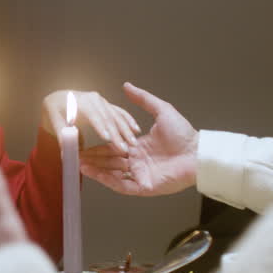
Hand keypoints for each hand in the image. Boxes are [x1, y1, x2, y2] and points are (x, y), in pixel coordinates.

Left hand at [41, 89, 140, 152]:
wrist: (60, 98)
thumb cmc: (56, 110)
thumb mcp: (54, 121)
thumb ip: (61, 135)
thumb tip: (65, 152)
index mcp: (81, 102)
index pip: (93, 115)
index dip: (100, 126)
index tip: (107, 138)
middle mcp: (94, 99)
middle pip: (108, 118)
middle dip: (117, 133)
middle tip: (124, 148)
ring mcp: (103, 101)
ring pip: (117, 116)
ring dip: (126, 129)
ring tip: (133, 143)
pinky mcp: (108, 105)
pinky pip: (120, 112)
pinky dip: (129, 120)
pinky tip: (136, 129)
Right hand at [79, 82, 198, 195]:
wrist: (198, 152)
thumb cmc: (184, 134)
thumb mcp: (161, 111)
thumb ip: (143, 99)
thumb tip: (127, 86)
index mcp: (139, 147)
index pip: (113, 147)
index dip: (98, 145)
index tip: (84, 141)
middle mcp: (137, 162)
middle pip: (109, 161)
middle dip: (91, 158)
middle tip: (74, 153)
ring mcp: (140, 175)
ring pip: (111, 173)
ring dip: (95, 169)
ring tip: (78, 163)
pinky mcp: (144, 186)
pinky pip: (121, 185)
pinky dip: (106, 179)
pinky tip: (93, 173)